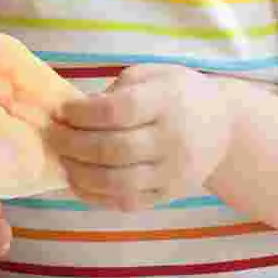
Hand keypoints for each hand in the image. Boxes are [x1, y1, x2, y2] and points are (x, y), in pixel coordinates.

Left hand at [48, 65, 233, 210]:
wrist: (224, 128)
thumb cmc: (179, 94)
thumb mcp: (153, 75)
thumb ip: (118, 90)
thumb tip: (76, 113)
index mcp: (167, 102)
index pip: (118, 111)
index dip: (83, 114)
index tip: (63, 111)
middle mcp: (173, 140)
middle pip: (114, 150)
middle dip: (74, 145)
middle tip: (53, 136)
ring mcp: (172, 173)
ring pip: (119, 183)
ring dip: (81, 174)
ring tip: (62, 160)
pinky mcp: (168, 196)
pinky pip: (127, 202)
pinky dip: (95, 196)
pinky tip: (78, 182)